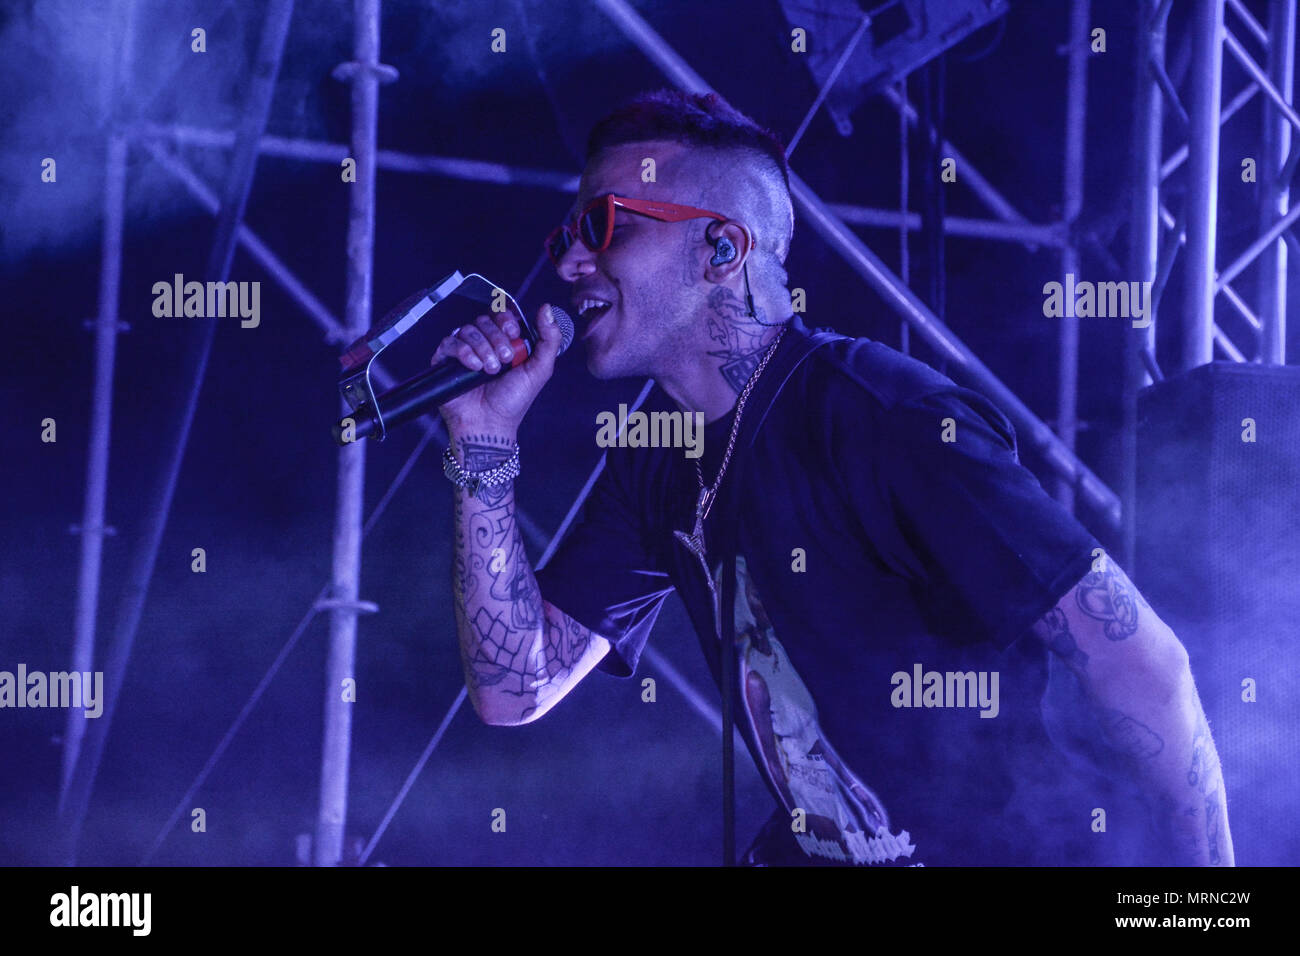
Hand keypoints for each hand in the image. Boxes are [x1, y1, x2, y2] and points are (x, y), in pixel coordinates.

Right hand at [434, 305, 563, 433]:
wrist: (490, 424)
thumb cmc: (513, 401)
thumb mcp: (540, 369)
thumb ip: (549, 339)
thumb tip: (547, 309)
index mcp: (505, 342)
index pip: (502, 315)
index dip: (506, 320)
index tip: (512, 333)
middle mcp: (484, 344)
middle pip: (484, 320)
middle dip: (496, 338)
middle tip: (504, 360)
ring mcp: (464, 352)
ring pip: (468, 330)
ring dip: (482, 348)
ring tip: (490, 370)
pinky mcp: (446, 361)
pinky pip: (450, 342)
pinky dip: (463, 352)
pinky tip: (474, 367)